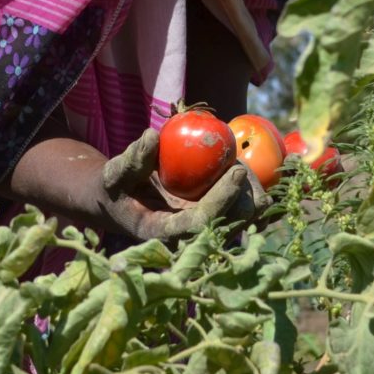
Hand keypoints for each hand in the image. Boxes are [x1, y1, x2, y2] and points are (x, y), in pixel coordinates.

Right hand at [100, 128, 265, 239]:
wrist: (122, 202)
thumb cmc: (116, 188)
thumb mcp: (115, 175)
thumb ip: (131, 160)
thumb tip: (152, 136)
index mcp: (164, 231)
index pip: (201, 223)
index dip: (221, 200)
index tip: (234, 171)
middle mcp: (190, 236)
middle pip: (231, 222)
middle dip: (244, 193)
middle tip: (240, 162)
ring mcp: (206, 229)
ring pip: (244, 217)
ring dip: (251, 190)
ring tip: (239, 162)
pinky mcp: (216, 219)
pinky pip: (245, 209)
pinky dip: (254, 191)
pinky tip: (259, 171)